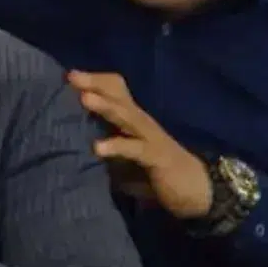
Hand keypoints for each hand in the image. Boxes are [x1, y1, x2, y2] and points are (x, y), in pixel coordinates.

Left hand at [68, 70, 212, 219]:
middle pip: (118, 94)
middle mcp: (141, 122)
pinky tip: (97, 148)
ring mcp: (151, 137)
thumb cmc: (157, 173)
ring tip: (84, 99)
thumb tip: (74, 143)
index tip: (68, 76)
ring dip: (105, 106)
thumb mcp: (125, 158)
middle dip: (95, 84)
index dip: (94, 80)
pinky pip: (135, 148)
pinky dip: (116, 145)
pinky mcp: (157, 156)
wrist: (198, 191)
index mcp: (133, 120)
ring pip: (126, 115)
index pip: (115, 89)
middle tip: (71, 76)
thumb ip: (107, 146)